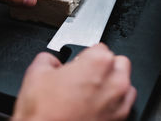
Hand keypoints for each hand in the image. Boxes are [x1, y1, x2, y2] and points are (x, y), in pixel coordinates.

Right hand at [12, 43, 136, 120]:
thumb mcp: (35, 73)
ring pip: (124, 83)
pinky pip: (124, 105)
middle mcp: (115, 81)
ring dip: (111, 84)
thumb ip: (48, 58)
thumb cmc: (44, 114)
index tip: (78, 63)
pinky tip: (96, 106)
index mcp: (98, 63)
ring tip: (91, 91)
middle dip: (103, 66)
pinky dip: (114, 103)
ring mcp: (120, 103)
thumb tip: (51, 61)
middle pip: (117, 62)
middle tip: (85, 75)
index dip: (85, 55)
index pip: (99, 47)